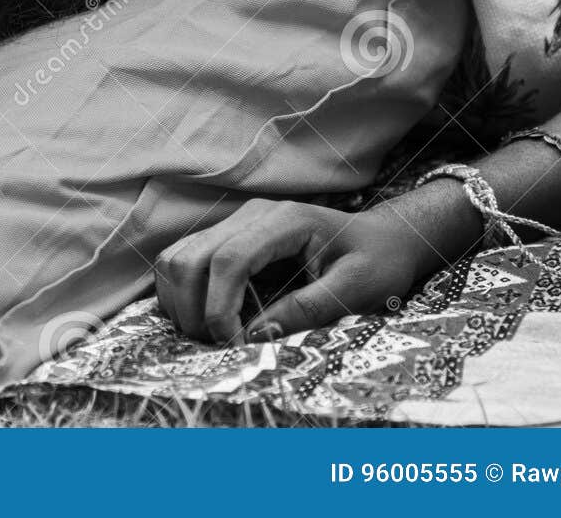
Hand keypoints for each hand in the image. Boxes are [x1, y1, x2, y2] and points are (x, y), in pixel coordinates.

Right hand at [153, 199, 425, 342]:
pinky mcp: (228, 236)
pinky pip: (184, 259)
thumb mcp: (355, 289)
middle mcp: (251, 215)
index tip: (233, 345)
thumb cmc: (376, 262)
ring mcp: (235, 223)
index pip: (228, 259)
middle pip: (190, 257)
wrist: (383, 238)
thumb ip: (307, 309)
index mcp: (284, 221)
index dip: (219, 307)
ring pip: (177, 257)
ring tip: (210, 335)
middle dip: (193, 309)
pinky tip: (204, 318)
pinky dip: (181, 293)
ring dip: (181, 301)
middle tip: (220, 346)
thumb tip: (256, 335)